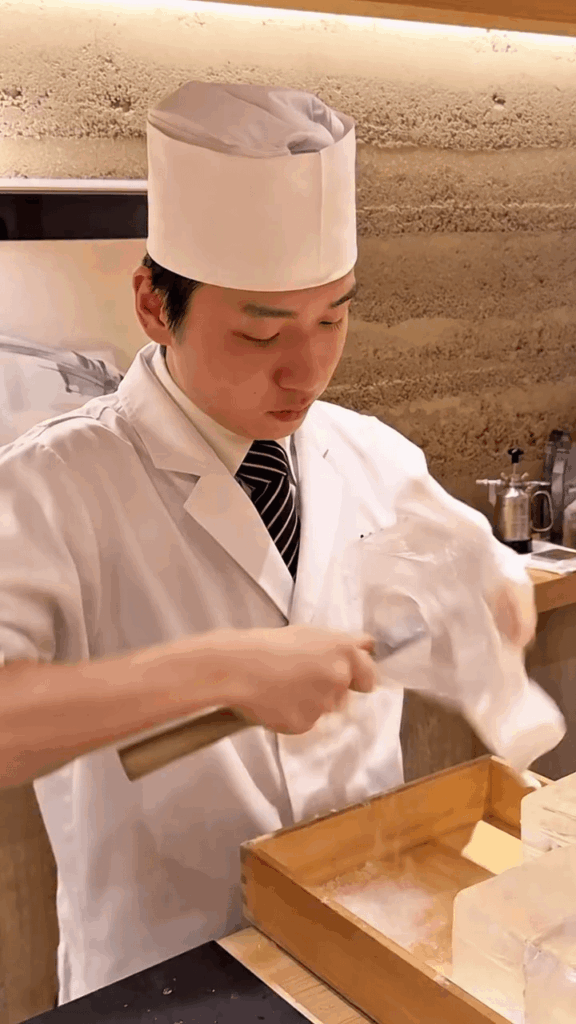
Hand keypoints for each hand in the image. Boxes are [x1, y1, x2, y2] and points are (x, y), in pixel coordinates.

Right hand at [205, 625, 376, 734]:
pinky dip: (292, 714)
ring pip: (324, 708)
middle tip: (303, 679)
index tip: (346, 677)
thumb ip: (342, 644)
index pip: (369, 676)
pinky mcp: (304, 724)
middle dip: (330, 690)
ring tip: (282, 687)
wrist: (236, 667)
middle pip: (345, 694)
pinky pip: (304, 722)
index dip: (357, 677)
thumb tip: (368, 646)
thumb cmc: (269, 643)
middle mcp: (340, 678)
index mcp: (345, 652)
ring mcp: (323, 704)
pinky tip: (274, 701)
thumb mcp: (310, 634)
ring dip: (311, 702)